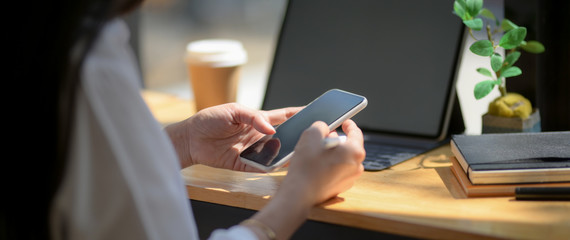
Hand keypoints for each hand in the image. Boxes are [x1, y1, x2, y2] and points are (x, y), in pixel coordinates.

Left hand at [165, 103, 300, 170]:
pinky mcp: (244, 164)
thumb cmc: (209, 120)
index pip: (283, 116)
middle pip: (284, 137)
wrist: (190, 138)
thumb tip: (270, 129)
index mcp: (258, 120)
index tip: (315, 112)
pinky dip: (270, 168)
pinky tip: (279, 166)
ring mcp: (253, 151)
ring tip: (300, 153)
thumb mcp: (232, 111)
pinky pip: (261, 167)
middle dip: (298, 137)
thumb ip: (252, 117)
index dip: (298, 114)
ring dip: (286, 154)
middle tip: (313, 137)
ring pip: (275, 154)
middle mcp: (259, 136)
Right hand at [280, 120, 364, 203]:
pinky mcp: (340, 187)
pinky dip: (329, 166)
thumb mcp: (311, 135)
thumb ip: (321, 126)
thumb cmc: (307, 166)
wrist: (299, 194)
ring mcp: (349, 179)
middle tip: (324, 138)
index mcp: (354, 152)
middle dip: (337, 141)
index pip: (356, 133)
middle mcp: (356, 166)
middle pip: (349, 147)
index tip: (345, 122)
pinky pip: (337, 171)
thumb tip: (324, 129)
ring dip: (332, 154)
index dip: (349, 125)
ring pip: (343, 159)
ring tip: (316, 153)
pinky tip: (316, 165)